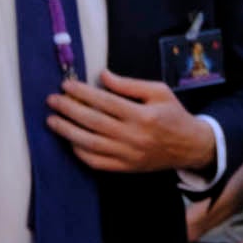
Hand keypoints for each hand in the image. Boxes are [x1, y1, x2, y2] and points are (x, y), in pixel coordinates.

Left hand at [49, 71, 216, 175]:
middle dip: (69, 110)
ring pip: (90, 143)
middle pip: (93, 122)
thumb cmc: (174, 115)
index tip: (66, 85)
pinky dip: (80, 152)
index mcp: (143, 115)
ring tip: (52, 120)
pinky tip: (70, 141)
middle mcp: (134, 136)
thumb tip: (102, 76)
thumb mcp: (159, 92)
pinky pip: (96, 162)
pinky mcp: (125, 167)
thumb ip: (129, 85)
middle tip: (52, 100)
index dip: (83, 92)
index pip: (105, 102)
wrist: (190, 146)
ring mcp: (128, 154)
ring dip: (67, 131)